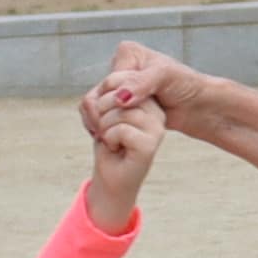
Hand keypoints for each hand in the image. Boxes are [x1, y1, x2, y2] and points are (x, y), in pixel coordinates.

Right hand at [82, 45, 190, 141]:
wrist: (197, 105)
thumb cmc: (186, 85)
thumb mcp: (165, 77)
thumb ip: (141, 83)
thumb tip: (120, 98)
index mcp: (127, 54)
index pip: (107, 83)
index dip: (110, 102)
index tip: (122, 119)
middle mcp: (119, 68)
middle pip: (95, 96)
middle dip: (103, 116)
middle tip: (109, 132)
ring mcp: (118, 88)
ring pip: (95, 109)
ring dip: (101, 124)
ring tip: (109, 138)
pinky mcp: (120, 106)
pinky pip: (101, 118)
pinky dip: (103, 128)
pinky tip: (110, 139)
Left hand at [82, 81, 166, 223]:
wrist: (110, 176)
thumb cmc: (107, 142)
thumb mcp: (100, 111)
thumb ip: (105, 96)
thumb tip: (121, 96)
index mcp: (149, 101)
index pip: (120, 81)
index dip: (100, 98)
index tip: (101, 116)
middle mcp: (157, 112)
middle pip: (119, 95)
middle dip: (100, 113)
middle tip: (105, 130)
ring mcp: (156, 128)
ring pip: (119, 112)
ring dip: (104, 128)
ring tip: (111, 139)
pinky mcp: (150, 144)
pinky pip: (120, 130)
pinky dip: (109, 139)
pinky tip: (116, 148)